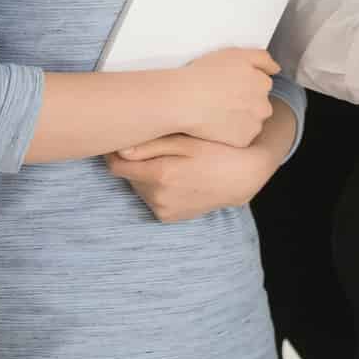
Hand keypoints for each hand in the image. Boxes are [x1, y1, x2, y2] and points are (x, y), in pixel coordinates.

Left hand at [104, 130, 284, 222]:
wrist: (243, 177)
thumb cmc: (218, 151)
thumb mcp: (188, 141)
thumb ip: (152, 145)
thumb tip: (119, 149)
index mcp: (160, 174)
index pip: (117, 166)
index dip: (115, 153)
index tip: (122, 142)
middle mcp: (157, 196)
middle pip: (129, 176)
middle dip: (137, 162)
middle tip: (158, 148)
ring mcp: (163, 209)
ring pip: (140, 188)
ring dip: (147, 175)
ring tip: (173, 163)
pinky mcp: (169, 217)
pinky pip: (152, 199)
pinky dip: (158, 188)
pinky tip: (178, 178)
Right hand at [175, 48, 279, 147]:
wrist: (182, 100)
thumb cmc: (204, 75)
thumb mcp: (235, 54)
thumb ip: (262, 59)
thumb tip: (276, 69)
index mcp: (264, 83)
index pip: (262, 84)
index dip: (244, 84)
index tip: (228, 85)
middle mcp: (264, 104)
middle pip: (260, 104)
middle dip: (246, 102)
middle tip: (221, 99)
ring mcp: (254, 124)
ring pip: (252, 121)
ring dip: (240, 118)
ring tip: (216, 112)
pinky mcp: (243, 140)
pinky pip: (241, 137)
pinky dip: (231, 134)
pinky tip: (216, 126)